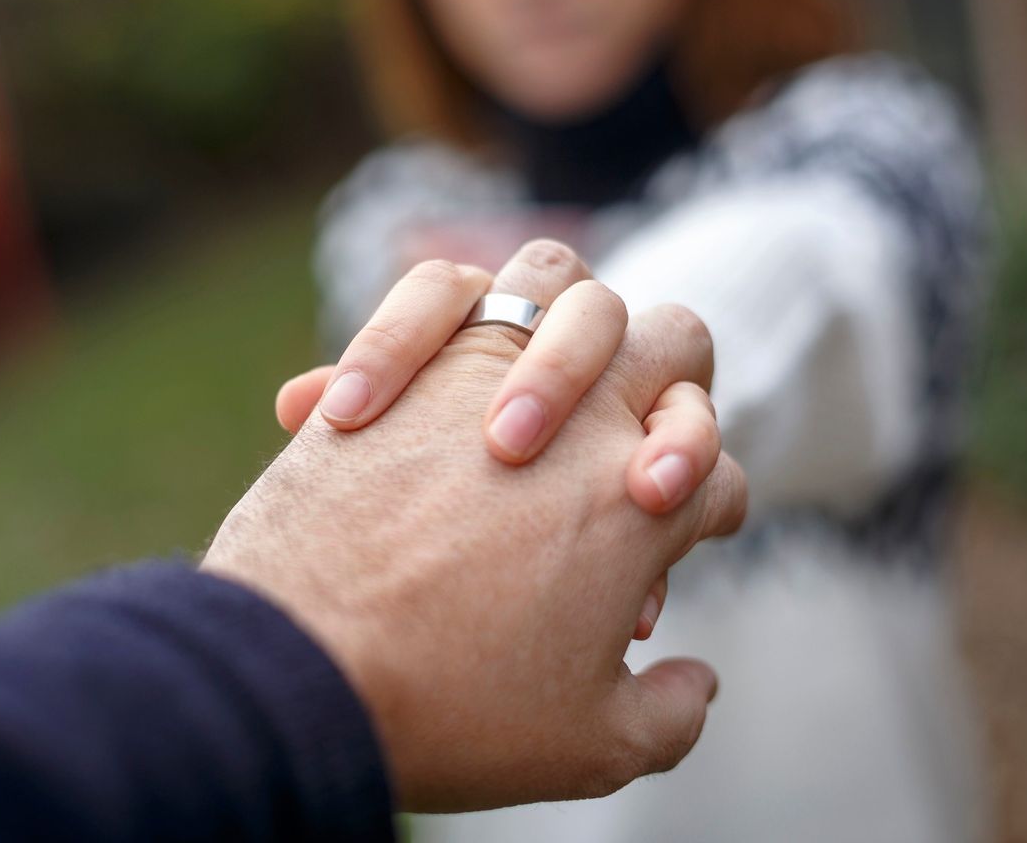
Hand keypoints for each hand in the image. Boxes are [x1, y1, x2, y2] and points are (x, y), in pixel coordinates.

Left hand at [202, 242, 746, 812]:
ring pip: (561, 282)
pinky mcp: (407, 359)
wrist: (306, 675)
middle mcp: (584, 417)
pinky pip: (438, 293)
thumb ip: (666, 712)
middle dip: (673, 400)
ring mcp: (490, 371)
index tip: (635, 592)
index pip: (719, 477)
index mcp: (644, 502)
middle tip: (623, 487)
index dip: (699, 519)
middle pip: (679, 342)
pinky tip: (383, 404)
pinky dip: (419, 329)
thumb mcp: (588, 744)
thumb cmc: (452, 713)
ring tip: (513, 427)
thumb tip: (697, 680)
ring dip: (561, 335)